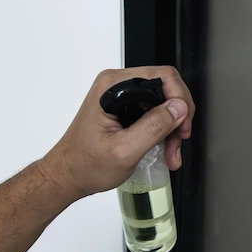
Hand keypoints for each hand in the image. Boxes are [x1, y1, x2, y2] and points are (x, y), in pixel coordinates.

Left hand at [38, 66, 194, 200]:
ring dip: (172, 127)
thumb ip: (154, 127)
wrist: (69, 175)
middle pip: (166, 88)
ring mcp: (120, 95)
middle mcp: (116, 85)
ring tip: (170, 152)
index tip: (183, 126)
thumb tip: (179, 108)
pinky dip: (163, 130)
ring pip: (163, 101)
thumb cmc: (86, 165)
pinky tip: (163, 148)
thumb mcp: (125, 151)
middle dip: (178, 117)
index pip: (163, 77)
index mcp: (113, 87)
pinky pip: (154, 110)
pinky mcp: (124, 106)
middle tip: (179, 140)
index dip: (180, 101)